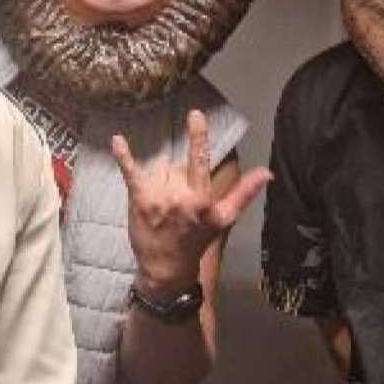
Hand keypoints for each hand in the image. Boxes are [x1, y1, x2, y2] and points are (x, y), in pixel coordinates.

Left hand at [112, 110, 272, 296]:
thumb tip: (266, 172)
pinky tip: (117, 140)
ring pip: (158, 169)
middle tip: (175, 203)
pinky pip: (130, 172)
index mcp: (201, 198)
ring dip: (159, 178)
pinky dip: (123, 156)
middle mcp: (179, 195)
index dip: (198, 137)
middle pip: (175, 165)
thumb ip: (243, 193)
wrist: (166, 268)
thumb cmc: (197, 242)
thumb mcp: (224, 219)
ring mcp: (157, 197)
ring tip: (160, 203)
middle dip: (176, 177)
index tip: (195, 114)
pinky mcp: (138, 201)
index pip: (200, 160)